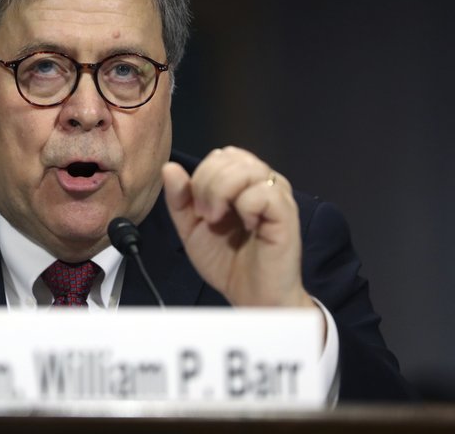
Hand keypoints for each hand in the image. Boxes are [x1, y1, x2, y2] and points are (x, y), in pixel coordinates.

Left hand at [162, 147, 313, 308]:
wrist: (252, 298)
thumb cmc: (227, 262)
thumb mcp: (191, 228)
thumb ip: (179, 199)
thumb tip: (169, 168)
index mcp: (241, 182)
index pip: (219, 155)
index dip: (201, 176)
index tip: (198, 209)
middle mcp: (261, 183)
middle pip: (229, 157)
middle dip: (207, 184)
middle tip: (207, 216)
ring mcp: (276, 196)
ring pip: (245, 169)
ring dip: (221, 193)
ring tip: (219, 220)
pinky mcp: (286, 213)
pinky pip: (263, 192)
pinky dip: (245, 206)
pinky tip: (247, 224)